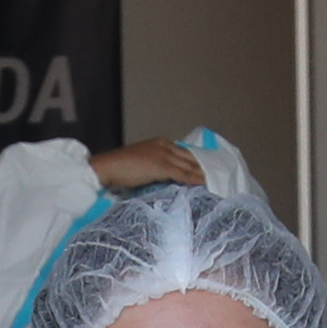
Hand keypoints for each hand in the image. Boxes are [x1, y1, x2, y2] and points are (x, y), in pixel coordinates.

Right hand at [87, 137, 210, 193]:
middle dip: (204, 167)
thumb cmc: (120, 169)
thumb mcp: (143, 164)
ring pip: (189, 165)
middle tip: (219, 175)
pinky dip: (195, 179)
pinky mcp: (161, 166)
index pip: (185, 153)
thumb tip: (169, 179)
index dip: (197, 162)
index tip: (208, 169)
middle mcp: (165, 145)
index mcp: (161, 143)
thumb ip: (157, 168)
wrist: (107, 167)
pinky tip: (204, 184)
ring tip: (216, 181)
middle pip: (191, 157)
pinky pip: (183, 174)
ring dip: (203, 174)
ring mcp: (163, 155)